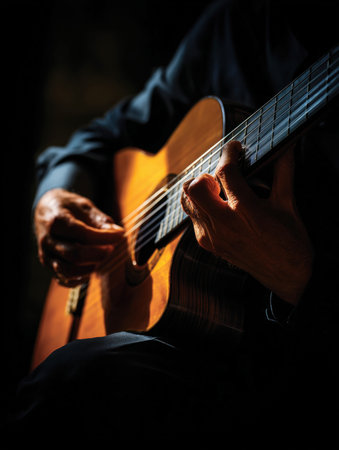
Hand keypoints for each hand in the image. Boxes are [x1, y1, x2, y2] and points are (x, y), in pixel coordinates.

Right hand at [34, 188, 123, 286]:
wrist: (45, 209)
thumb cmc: (68, 206)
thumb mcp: (84, 205)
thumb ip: (101, 220)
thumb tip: (118, 233)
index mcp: (56, 221)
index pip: (84, 235)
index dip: (105, 238)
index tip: (119, 235)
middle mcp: (48, 240)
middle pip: (76, 255)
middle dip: (99, 254)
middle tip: (110, 247)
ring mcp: (46, 255)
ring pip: (69, 271)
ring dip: (90, 267)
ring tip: (100, 256)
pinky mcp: (48, 265)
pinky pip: (65, 279)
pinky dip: (81, 278)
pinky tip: (91, 266)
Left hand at [181, 140, 313, 304]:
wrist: (287, 276)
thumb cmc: (290, 242)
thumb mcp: (288, 205)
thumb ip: (284, 172)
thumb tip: (285, 148)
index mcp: (245, 211)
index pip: (225, 172)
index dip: (228, 153)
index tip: (233, 148)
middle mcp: (224, 224)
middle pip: (193, 188)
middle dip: (205, 175)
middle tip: (219, 175)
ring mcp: (213, 237)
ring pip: (188, 203)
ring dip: (198, 191)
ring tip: (215, 190)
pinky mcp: (209, 246)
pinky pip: (193, 219)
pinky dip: (200, 208)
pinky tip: (216, 208)